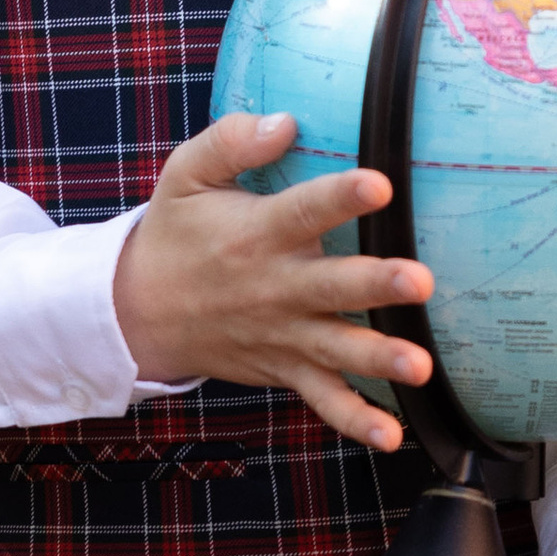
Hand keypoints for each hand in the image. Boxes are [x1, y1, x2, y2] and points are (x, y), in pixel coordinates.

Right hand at [111, 110, 432, 450]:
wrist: (136, 313)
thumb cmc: (174, 234)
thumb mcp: (185, 175)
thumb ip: (231, 141)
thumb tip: (285, 120)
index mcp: (255, 234)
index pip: (304, 211)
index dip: (340, 196)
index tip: (379, 184)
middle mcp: (275, 287)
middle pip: (333, 286)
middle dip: (377, 284)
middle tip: (419, 280)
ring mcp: (283, 335)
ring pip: (338, 349)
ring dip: (379, 360)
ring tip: (420, 367)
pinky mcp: (285, 368)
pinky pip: (322, 399)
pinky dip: (355, 420)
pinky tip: (391, 435)